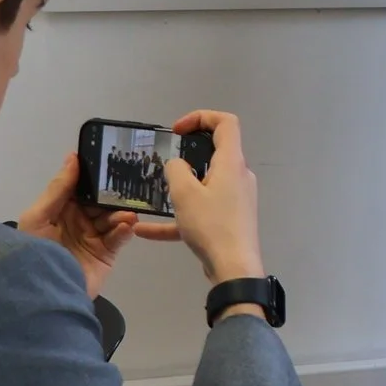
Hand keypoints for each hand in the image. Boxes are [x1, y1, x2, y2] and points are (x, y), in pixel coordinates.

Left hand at [17, 152, 138, 299]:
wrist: (42, 296)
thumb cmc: (32, 252)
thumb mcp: (38, 217)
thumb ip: (58, 189)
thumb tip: (73, 157)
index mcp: (60, 210)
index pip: (81, 186)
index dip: (94, 174)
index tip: (111, 157)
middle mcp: (78, 220)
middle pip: (101, 200)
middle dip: (113, 193)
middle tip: (128, 183)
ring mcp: (93, 237)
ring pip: (113, 217)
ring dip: (120, 213)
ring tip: (126, 214)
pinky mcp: (106, 253)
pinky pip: (119, 237)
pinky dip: (125, 230)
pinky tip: (127, 225)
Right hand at [136, 109, 263, 284]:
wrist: (234, 268)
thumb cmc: (212, 225)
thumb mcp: (185, 194)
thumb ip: (176, 170)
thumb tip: (177, 164)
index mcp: (232, 162)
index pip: (226, 123)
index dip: (201, 118)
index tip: (177, 131)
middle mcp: (238, 176)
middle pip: (215, 152)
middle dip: (188, 154)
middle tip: (165, 162)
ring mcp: (235, 199)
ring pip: (205, 184)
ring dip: (182, 188)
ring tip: (157, 194)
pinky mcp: (228, 220)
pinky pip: (200, 212)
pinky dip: (178, 218)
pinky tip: (146, 231)